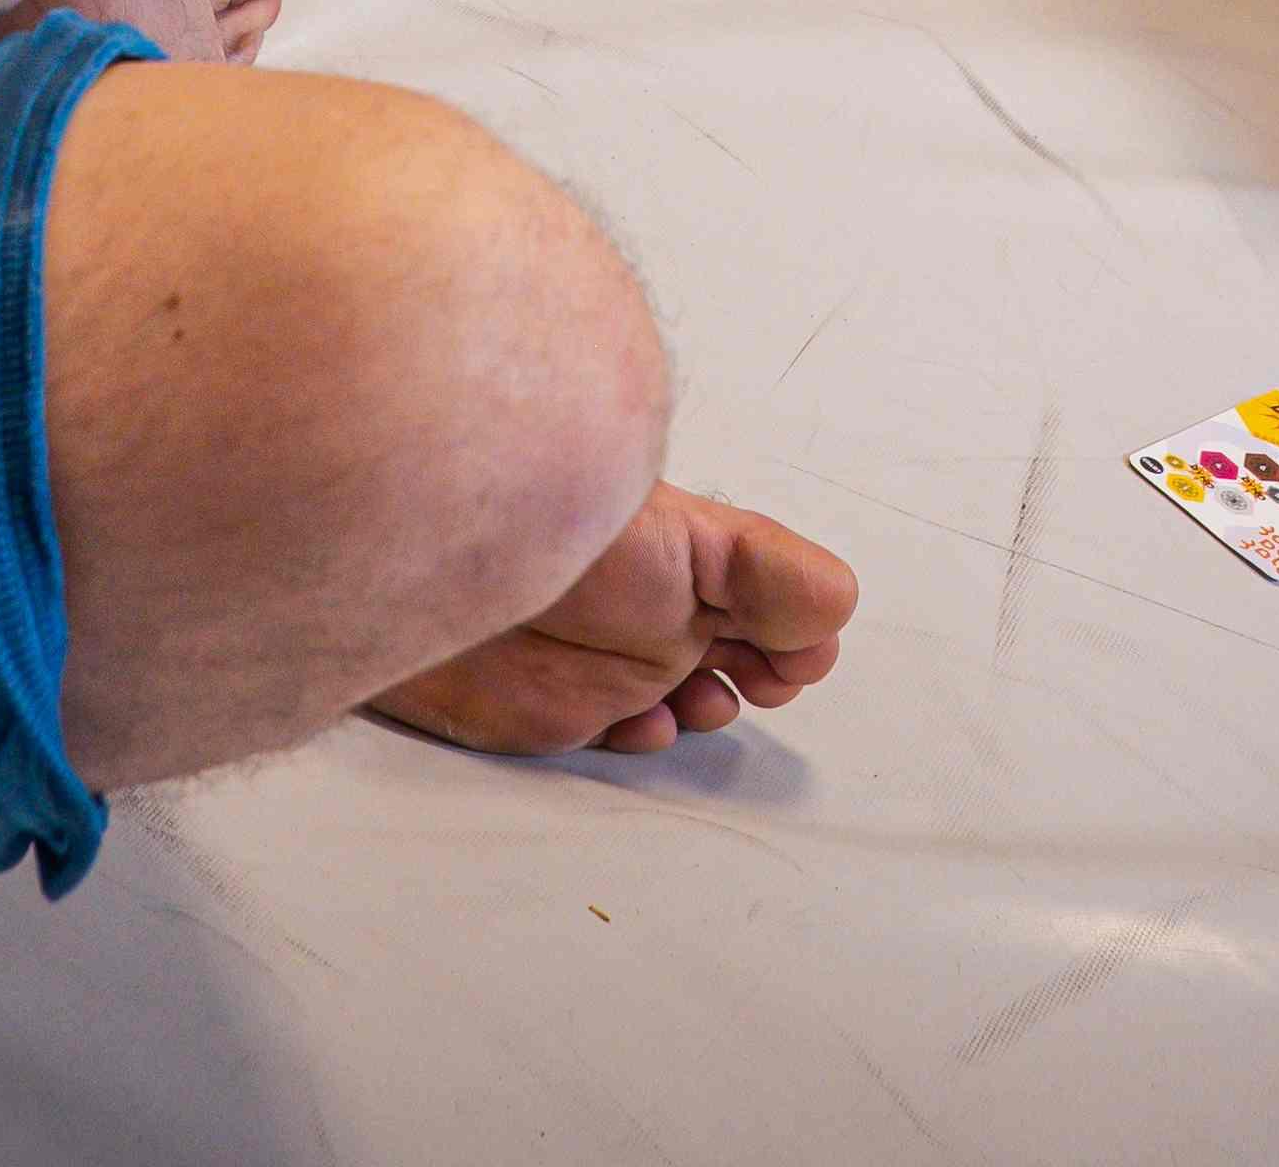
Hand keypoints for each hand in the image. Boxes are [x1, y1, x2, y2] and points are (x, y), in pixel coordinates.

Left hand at [367, 482, 857, 756]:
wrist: (443, 577)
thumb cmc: (574, 541)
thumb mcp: (694, 541)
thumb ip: (772, 573)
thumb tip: (835, 609)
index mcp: (694, 558)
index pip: (770, 596)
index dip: (793, 634)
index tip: (793, 658)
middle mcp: (657, 607)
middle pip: (736, 650)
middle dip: (762, 672)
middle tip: (762, 680)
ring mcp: (609, 660)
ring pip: (683, 696)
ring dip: (707, 706)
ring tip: (702, 699)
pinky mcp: (559, 711)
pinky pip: (617, 735)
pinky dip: (643, 738)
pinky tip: (641, 724)